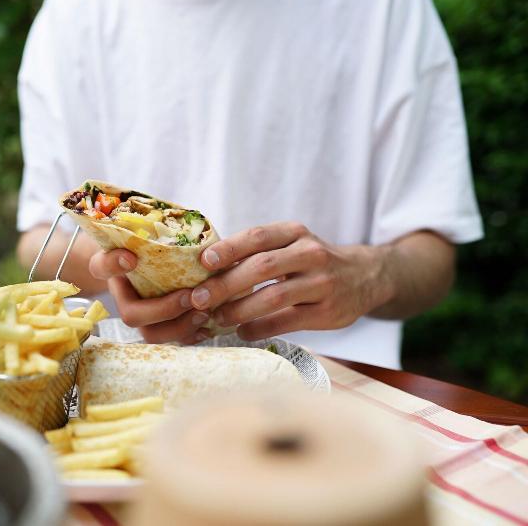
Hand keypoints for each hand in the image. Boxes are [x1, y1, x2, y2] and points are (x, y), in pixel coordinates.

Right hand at [89, 249, 211, 343]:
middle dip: (163, 309)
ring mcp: (143, 317)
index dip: (113, 265)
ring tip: (204, 312)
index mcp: (113, 270)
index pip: (101, 267)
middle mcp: (123, 297)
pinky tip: (208, 328)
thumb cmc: (155, 248)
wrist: (163, 265)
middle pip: (132, 316)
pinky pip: (173, 341)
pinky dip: (192, 336)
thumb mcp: (145, 237)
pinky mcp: (162, 328)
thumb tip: (129, 258)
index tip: (131, 258)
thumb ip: (134, 238)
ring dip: (181, 327)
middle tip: (190, 296)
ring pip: (154, 334)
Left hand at [190, 222, 390, 339]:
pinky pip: (287, 322)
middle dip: (225, 284)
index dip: (228, 248)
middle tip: (198, 298)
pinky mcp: (328, 312)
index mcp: (295, 232)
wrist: (365, 276)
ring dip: (239, 310)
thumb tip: (204, 268)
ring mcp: (322, 283)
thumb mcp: (291, 244)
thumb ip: (256, 251)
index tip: (203, 261)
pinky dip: (260, 328)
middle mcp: (311, 254)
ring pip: (274, 297)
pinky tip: (243, 332)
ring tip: (217, 318)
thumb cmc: (311, 261)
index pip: (258, 236)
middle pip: (261, 267)